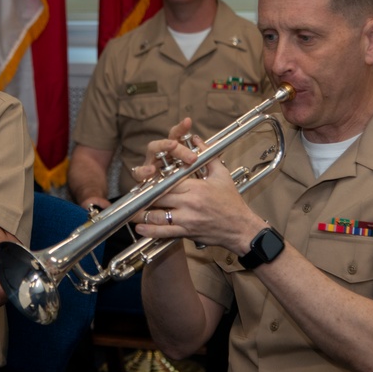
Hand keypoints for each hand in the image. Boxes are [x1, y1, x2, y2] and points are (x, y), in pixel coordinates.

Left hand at [134, 131, 261, 253]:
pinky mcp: (186, 232)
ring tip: (131, 211)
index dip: (153, 179)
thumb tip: (196, 139)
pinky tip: (139, 228)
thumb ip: (207, 155)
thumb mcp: (221, 174)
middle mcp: (188, 202)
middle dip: (145, 196)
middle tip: (134, 193)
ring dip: (142, 214)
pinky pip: (164, 232)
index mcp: (195, 187)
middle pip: (158, 197)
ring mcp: (186, 219)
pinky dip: (150, 231)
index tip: (145, 178)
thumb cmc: (231, 201)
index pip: (167, 180)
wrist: (241, 227)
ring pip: (157, 215)